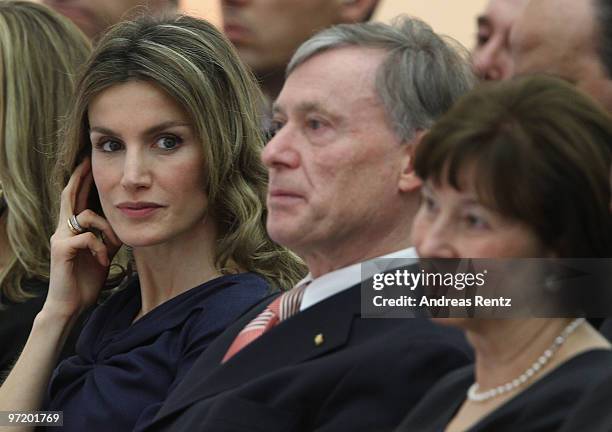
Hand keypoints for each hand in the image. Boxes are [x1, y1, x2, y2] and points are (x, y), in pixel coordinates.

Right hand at [45, 158, 121, 317]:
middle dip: (80, 178)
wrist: (71, 304)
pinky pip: (87, 237)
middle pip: (70, 196)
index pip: (76, 199)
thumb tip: (121, 224)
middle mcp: (62, 230)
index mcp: (73, 229)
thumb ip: (107, 236)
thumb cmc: (86, 279)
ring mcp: (60, 238)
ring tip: (113, 246)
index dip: (81, 181)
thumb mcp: (103, 252)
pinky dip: (100, 248)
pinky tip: (103, 261)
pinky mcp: (61, 250)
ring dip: (106, 229)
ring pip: (86, 216)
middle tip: (88, 161)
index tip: (89, 163)